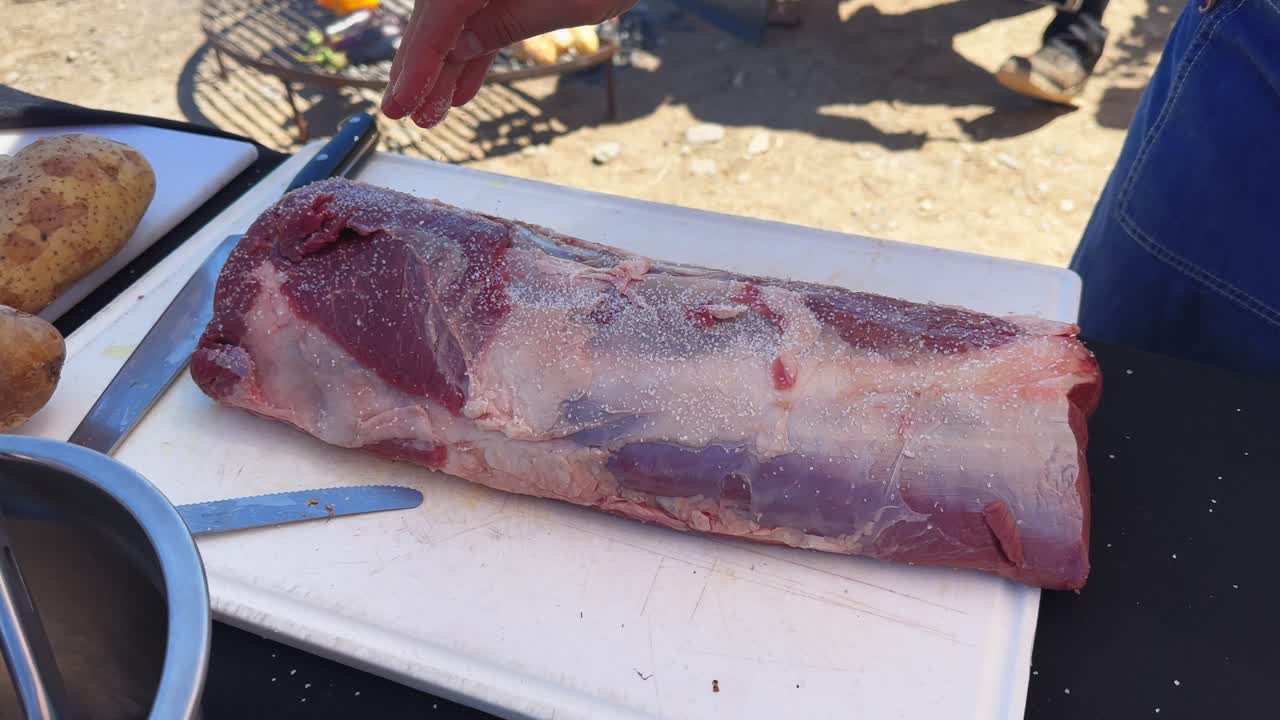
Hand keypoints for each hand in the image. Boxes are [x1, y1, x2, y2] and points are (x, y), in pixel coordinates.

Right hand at [381, 0, 636, 127]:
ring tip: (434, 113)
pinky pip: (480, 9)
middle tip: (407, 115)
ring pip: (454, 14)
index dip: (417, 65)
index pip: (439, 16)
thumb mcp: (574, 2)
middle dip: (422, 66)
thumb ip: (511, 24)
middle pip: (436, 12)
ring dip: (445, 63)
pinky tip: (462, 88)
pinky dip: (474, 46)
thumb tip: (457, 50)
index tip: (399, 106)